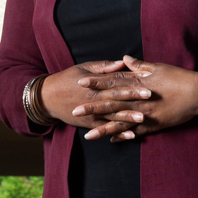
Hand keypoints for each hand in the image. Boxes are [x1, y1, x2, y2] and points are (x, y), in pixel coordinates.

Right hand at [38, 60, 152, 131]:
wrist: (47, 97)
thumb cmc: (67, 79)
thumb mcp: (84, 68)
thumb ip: (104, 67)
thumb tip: (123, 62)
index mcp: (94, 84)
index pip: (116, 82)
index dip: (132, 81)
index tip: (147, 80)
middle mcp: (94, 99)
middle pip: (117, 98)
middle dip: (134, 98)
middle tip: (150, 97)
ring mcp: (91, 113)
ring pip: (112, 116)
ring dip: (128, 118)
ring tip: (142, 119)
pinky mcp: (89, 124)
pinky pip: (105, 129)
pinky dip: (117, 133)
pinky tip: (130, 135)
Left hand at [72, 56, 197, 141]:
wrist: (197, 94)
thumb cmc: (178, 78)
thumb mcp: (158, 67)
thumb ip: (139, 65)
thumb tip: (124, 59)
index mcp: (138, 83)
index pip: (113, 82)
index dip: (96, 82)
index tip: (81, 82)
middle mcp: (138, 99)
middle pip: (111, 104)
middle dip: (93, 107)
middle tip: (75, 111)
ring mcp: (145, 113)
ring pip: (120, 122)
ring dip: (103, 128)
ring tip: (88, 135)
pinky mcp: (154, 124)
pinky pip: (135, 132)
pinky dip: (123, 135)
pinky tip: (111, 140)